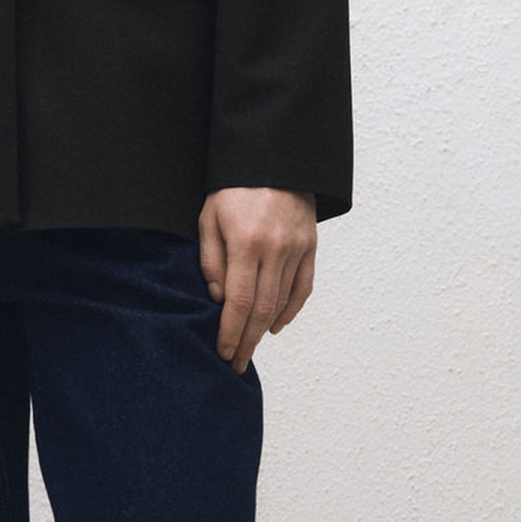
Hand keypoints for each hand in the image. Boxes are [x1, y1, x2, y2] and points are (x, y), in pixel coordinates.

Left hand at [197, 187, 317, 371]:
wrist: (274, 158)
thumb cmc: (234, 188)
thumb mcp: (210, 217)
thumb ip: (212, 260)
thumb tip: (218, 299)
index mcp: (247, 243)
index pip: (238, 301)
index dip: (230, 331)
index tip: (223, 352)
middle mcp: (275, 249)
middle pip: (262, 309)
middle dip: (247, 340)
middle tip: (236, 363)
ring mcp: (297, 248)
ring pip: (282, 301)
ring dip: (265, 330)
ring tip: (250, 347)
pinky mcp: (310, 245)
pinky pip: (303, 287)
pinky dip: (290, 310)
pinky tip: (276, 325)